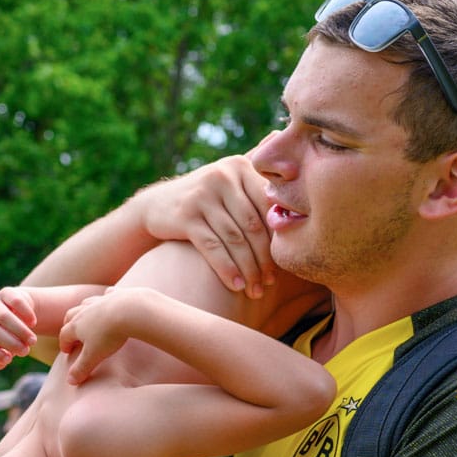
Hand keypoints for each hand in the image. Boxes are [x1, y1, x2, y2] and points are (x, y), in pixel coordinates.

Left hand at [0, 286, 37, 368]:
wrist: (20, 312)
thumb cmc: (11, 337)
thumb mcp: (5, 350)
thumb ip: (0, 360)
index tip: (9, 360)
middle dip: (10, 343)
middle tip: (26, 351)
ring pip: (3, 317)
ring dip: (20, 331)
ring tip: (33, 341)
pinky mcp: (6, 292)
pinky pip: (15, 302)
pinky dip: (25, 314)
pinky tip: (33, 323)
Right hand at [58, 287, 145, 383]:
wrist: (130, 310)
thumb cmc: (110, 335)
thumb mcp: (94, 356)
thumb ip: (82, 369)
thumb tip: (70, 381)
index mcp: (76, 325)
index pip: (64, 335)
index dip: (64, 344)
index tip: (67, 351)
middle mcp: (85, 310)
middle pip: (71, 315)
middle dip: (69, 324)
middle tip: (72, 332)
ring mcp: (99, 301)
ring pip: (86, 303)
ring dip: (84, 309)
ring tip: (87, 316)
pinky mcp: (116, 295)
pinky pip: (107, 294)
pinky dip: (106, 298)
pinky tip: (109, 299)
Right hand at [133, 150, 274, 297]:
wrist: (158, 205)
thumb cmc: (208, 200)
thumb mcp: (231, 185)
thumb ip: (259, 185)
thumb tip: (298, 185)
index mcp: (241, 166)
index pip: (269, 205)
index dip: (279, 236)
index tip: (286, 262)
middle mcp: (222, 176)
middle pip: (253, 225)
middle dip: (264, 258)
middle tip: (271, 282)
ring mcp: (202, 195)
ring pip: (235, 239)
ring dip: (248, 269)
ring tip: (255, 290)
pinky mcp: (185, 215)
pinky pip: (213, 247)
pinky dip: (226, 269)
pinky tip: (236, 286)